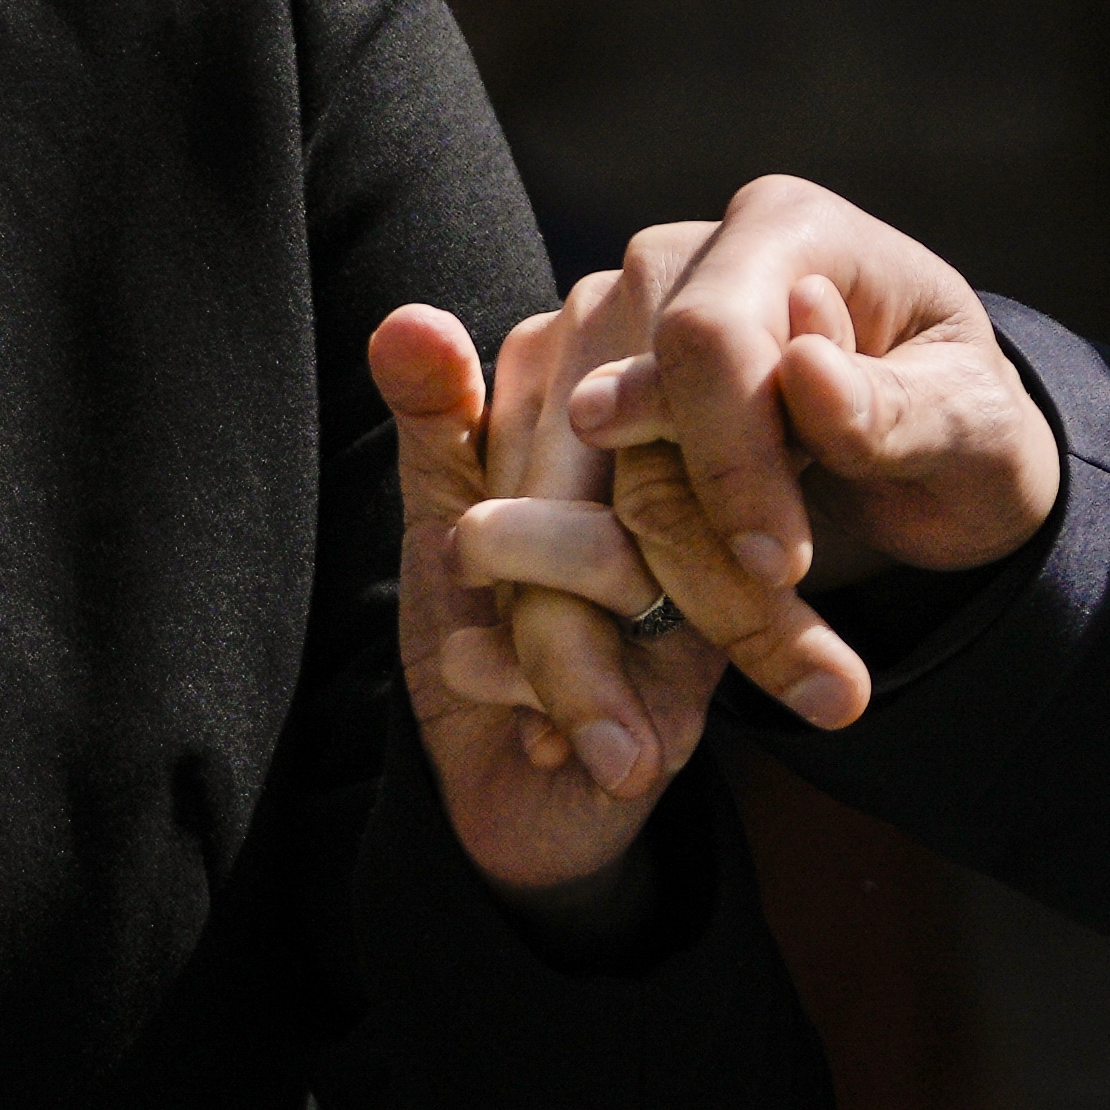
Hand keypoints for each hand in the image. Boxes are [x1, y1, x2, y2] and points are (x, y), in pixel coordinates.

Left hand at [379, 300, 722, 919]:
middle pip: (608, 467)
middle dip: (502, 532)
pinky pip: (599, 654)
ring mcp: (702, 607)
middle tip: (462, 571)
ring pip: (607, 554)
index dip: (502, 452)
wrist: (488, 788)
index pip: (581, 388)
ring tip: (468, 638)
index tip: (468, 516)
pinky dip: (505, 674)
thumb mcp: (443, 501)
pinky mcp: (683, 698)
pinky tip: (481, 684)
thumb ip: (435, 410)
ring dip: (511, 600)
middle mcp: (695, 516)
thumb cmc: (475, 626)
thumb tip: (407, 321)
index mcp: (645, 444)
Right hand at [471, 178, 1058, 736]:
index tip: (787, 565)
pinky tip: (602, 727)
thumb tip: (805, 372)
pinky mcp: (562, 424)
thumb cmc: (963, 430)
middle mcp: (664, 266)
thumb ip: (896, 408)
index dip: (731, 458)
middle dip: (672, 576)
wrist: (923, 465)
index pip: (706, 334)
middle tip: (741, 697)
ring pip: (556, 496)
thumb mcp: (976, 430)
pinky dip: (563, 635)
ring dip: (599, 635)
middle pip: (613, 424)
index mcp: (779, 227)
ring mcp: (599, 340)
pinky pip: (533, 535)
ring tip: (645, 757)